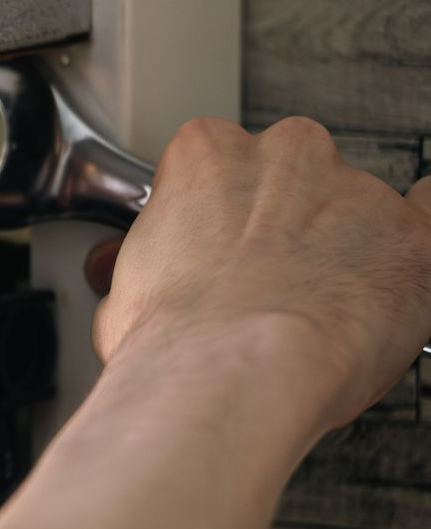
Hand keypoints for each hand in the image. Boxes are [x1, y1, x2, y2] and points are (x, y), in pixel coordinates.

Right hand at [92, 116, 430, 430]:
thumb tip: (161, 288)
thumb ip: (162, 262)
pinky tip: (397, 259)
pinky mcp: (411, 238)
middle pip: (288, 174)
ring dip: (338, 247)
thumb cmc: (178, 339)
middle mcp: (286, 155)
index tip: (213, 250)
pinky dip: (416, 234)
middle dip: (278, 222)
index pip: (215, 164)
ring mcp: (353, 192)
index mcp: (207, 154)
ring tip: (312, 311)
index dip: (214, 216)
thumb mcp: (127, 290)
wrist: (233, 375)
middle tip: (260, 281)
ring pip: (352, 205)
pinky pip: (430, 212)